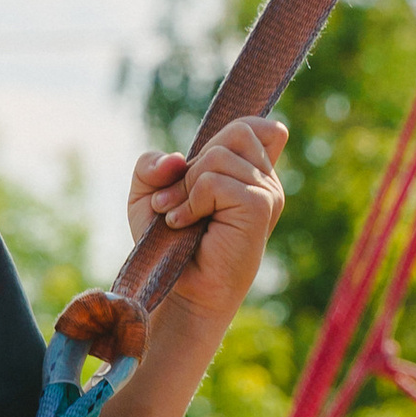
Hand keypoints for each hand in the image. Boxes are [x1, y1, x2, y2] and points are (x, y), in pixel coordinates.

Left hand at [125, 113, 287, 332]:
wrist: (179, 289)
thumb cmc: (169, 244)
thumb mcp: (147, 196)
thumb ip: (150, 165)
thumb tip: (176, 159)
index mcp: (251, 173)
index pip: (258, 127)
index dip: (229, 133)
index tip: (196, 170)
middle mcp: (266, 181)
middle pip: (237, 131)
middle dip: (195, 165)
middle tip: (176, 201)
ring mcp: (268, 193)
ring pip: (219, 156)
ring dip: (186, 187)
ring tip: (178, 218)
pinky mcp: (259, 207)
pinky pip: (215, 181)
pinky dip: (191, 201)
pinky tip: (184, 224)